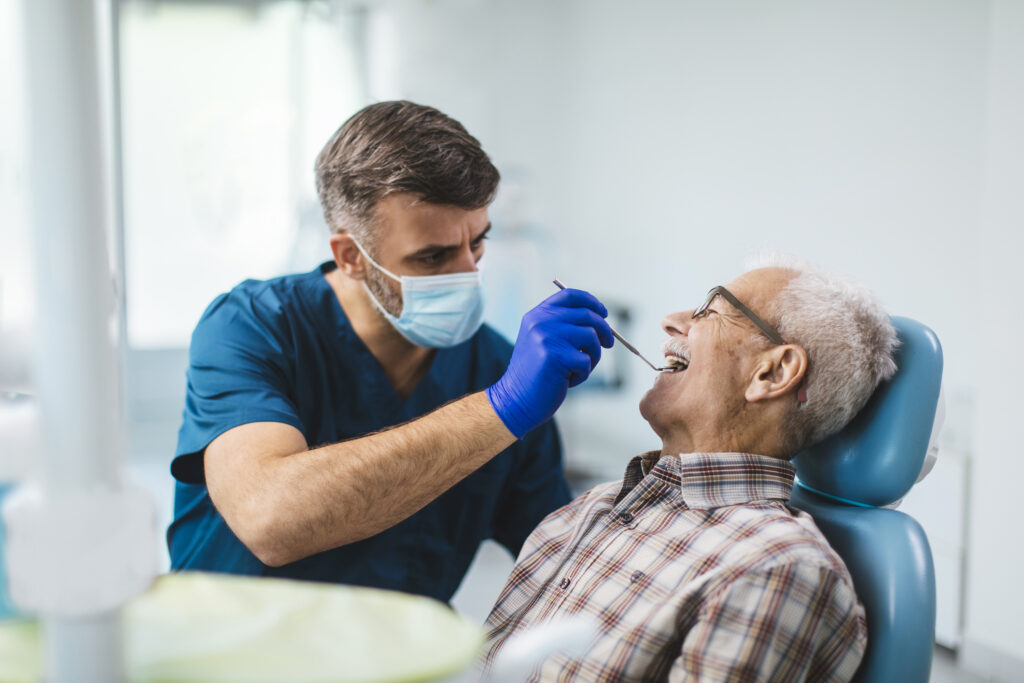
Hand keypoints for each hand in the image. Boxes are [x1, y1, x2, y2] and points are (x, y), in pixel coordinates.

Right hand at [486, 288, 613, 437]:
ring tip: (579, 368)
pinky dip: (583, 374)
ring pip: (591, 337)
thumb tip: (601, 320)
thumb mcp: (543, 341)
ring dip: (593, 356)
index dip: (591, 302)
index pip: (570, 295)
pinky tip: (568, 380)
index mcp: (537, 315)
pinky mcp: (556, 356)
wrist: (516, 399)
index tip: (603, 313)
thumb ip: (564, 326)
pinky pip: (586, 361)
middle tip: (608, 344)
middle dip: (603, 330)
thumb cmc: (536, 373)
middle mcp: (541, 322)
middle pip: (587, 315)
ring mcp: (548, 337)